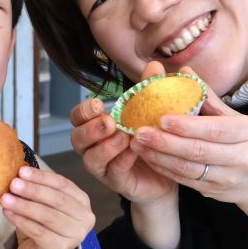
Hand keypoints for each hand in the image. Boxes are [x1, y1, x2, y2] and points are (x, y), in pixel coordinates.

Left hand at [1, 166, 94, 248]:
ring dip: (24, 206)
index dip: (42, 177)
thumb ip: (37, 190)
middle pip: (57, 200)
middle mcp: (84, 218)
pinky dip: (21, 221)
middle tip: (13, 184)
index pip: (63, 184)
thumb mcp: (43, 204)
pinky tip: (8, 214)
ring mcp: (75, 236)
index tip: (22, 171)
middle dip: (33, 190)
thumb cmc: (43, 225)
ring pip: (47, 216)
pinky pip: (38, 232)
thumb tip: (19, 175)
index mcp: (82, 201)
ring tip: (5, 199)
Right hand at [69, 62, 175, 206]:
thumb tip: (154, 66)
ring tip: (123, 136)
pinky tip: (134, 151)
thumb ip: (148, 90)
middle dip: (90, 129)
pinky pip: (113, 172)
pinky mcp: (118, 182)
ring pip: (90, 159)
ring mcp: (104, 167)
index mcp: (96, 127)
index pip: (78, 117)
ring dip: (105, 146)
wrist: (170, 168)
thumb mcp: (151, 110)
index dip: (83, 111)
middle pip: (76, 138)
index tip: (99, 104)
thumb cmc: (153, 136)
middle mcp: (94, 147)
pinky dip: (121, 160)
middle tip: (109, 122)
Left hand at [129, 75, 247, 234]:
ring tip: (138, 144)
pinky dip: (165, 169)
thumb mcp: (240, 118)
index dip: (187, 126)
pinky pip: (186, 181)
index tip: (162, 118)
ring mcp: (228, 178)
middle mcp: (241, 158)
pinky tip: (149, 158)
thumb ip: (211, 99)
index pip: (214, 129)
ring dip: (160, 157)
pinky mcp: (215, 192)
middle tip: (140, 132)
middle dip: (166, 142)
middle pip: (198, 151)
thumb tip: (186, 71)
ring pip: (188, 169)